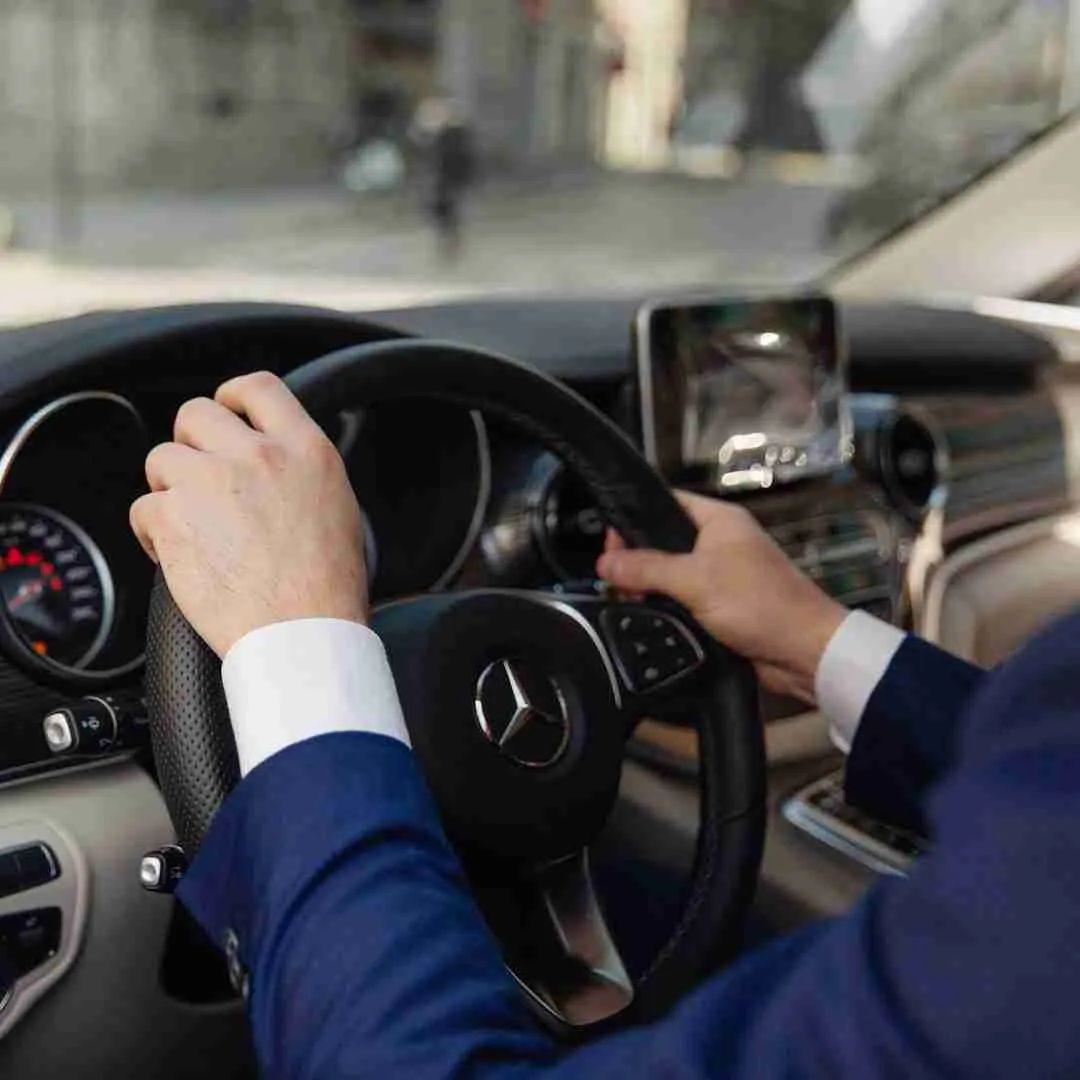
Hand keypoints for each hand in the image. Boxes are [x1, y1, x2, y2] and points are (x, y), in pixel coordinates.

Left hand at [130, 372, 367, 657]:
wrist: (304, 634)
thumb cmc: (327, 588)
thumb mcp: (338, 506)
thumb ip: (303, 469)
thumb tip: (278, 459)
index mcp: (304, 450)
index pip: (258, 387)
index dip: (233, 397)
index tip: (225, 413)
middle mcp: (257, 457)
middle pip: (196, 414)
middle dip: (191, 444)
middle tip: (201, 480)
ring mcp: (211, 483)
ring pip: (162, 459)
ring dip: (170, 489)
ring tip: (194, 526)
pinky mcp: (174, 518)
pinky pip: (144, 508)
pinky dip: (154, 532)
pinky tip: (180, 556)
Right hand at [596, 492, 846, 702]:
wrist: (802, 652)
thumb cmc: (765, 605)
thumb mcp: (695, 580)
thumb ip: (647, 568)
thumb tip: (607, 563)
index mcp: (719, 521)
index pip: (665, 503)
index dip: (634, 520)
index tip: (612, 545)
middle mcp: (719, 543)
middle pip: (662, 542)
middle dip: (637, 562)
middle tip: (620, 580)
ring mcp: (720, 575)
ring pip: (669, 575)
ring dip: (651, 589)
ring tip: (635, 601)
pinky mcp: (719, 605)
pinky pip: (681, 601)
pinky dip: (667, 609)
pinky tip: (655, 618)